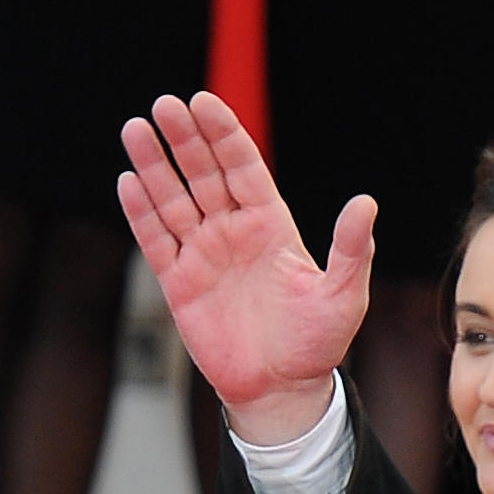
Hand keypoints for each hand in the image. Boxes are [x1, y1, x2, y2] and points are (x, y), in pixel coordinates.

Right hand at [113, 92, 371, 439]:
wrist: (282, 390)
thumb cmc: (318, 343)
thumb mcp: (343, 295)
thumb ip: (349, 249)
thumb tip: (366, 203)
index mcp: (271, 224)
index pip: (243, 167)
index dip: (223, 134)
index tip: (203, 103)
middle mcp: (234, 231)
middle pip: (203, 174)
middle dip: (184, 140)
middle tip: (164, 105)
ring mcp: (204, 254)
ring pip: (173, 200)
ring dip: (154, 166)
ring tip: (135, 130)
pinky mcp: (180, 284)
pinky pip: (156, 241)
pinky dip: (141, 212)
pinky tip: (127, 182)